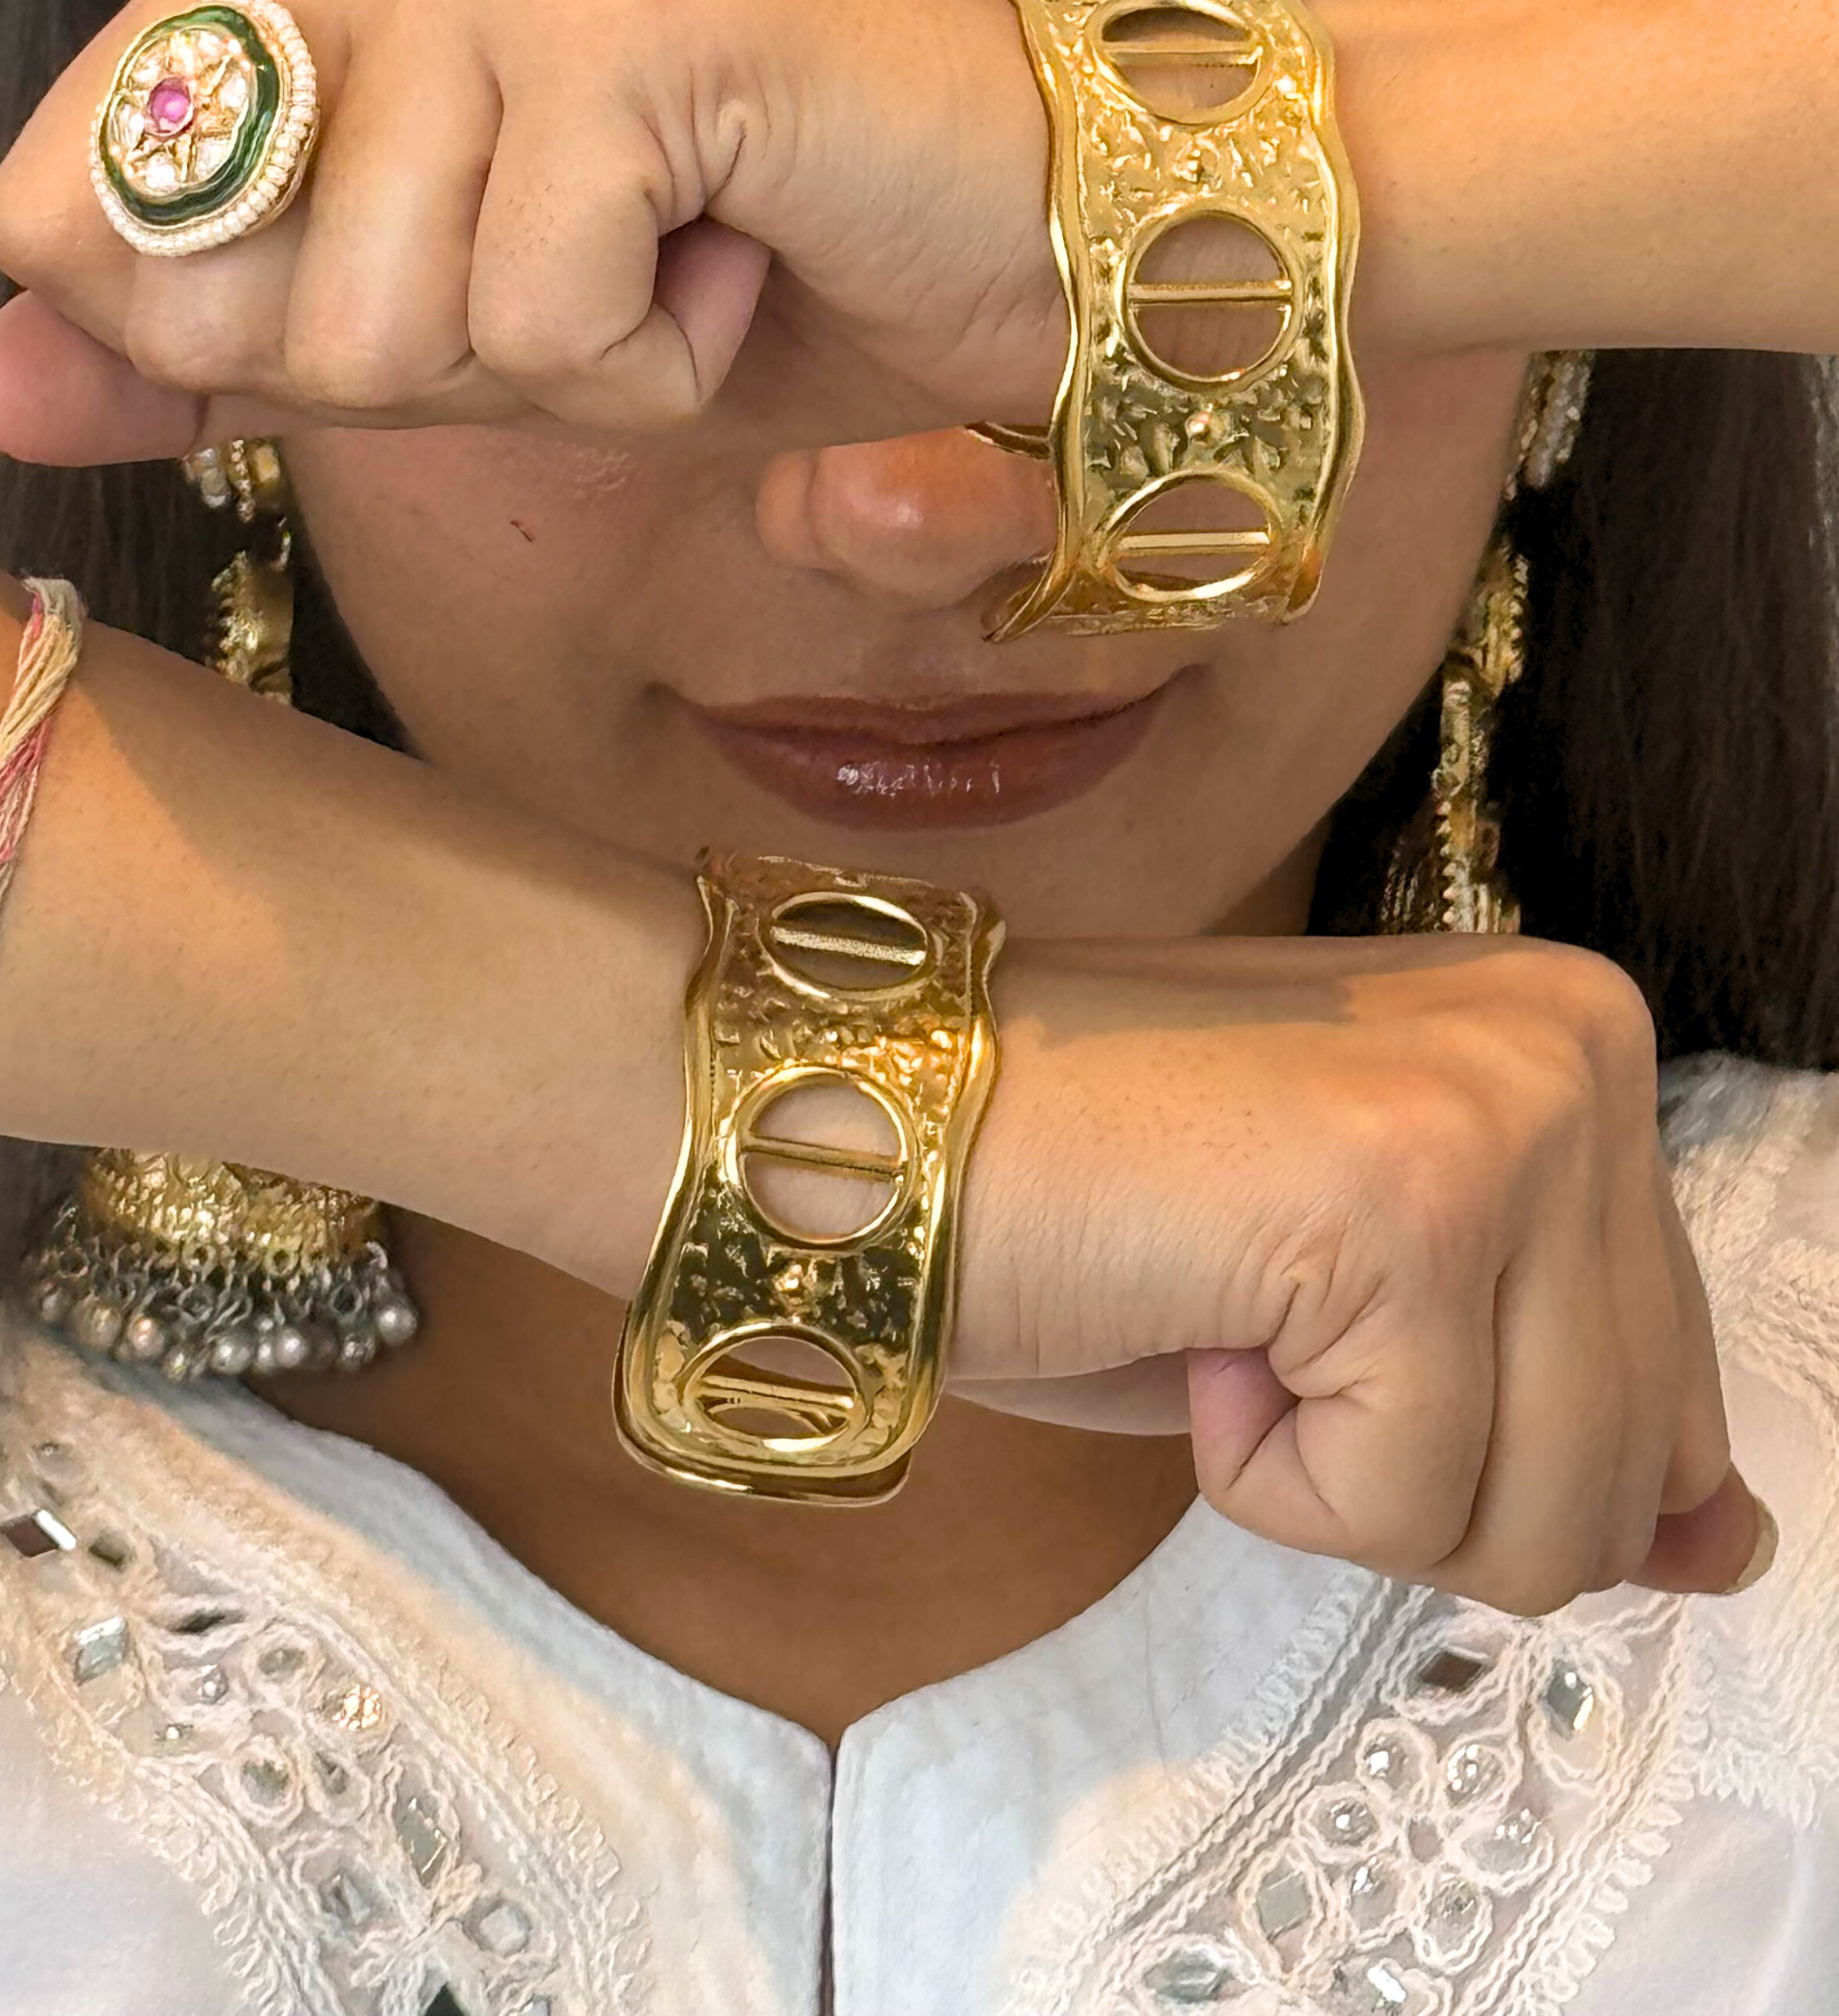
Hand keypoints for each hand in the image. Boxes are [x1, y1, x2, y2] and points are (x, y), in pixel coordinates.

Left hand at [0, 0, 1067, 462]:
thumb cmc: (726, 263)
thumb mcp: (414, 328)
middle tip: (583, 258)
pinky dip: (654, 364)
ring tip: (674, 248)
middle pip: (199, 288)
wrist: (1015, 225)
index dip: (244, 331)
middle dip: (403, 360)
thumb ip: (179, 345)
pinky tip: (744, 246)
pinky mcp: (627, 0)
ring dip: (539, 367)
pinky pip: (538, 323)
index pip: (66, 212)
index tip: (451, 256)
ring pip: (365, 325)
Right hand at [956, 932, 1758, 1607]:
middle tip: (1253, 1322)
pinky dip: (1273, 1478)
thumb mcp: (1376, 1316)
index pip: (1676, 1385)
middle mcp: (1578, 1049)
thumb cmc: (1089, 1209)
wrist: (862, 1124)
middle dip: (1422, 1476)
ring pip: (1547, 1518)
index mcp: (1579, 1044)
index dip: (1500, 1448)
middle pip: (1629, 1471)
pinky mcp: (1412, 1197)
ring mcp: (1506, 1111)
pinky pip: (1411, 1503)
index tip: (1330, 1342)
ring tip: (1221, 1313)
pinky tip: (1186, 1317)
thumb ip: (1571, 1400)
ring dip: (1350, 1486)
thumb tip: (1730, 1548)